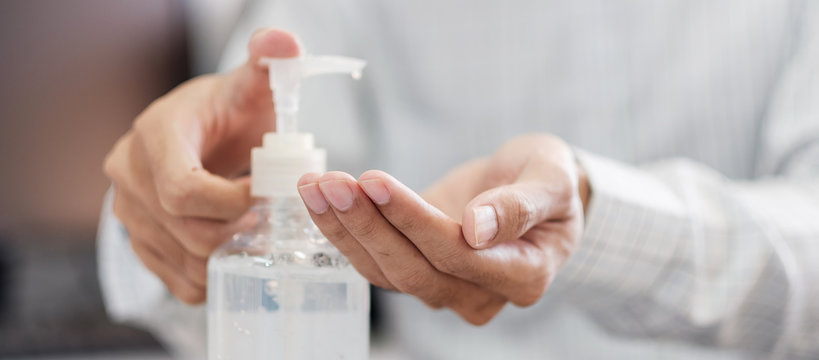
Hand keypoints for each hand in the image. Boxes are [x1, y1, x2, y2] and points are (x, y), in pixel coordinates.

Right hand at [103, 28, 299, 303]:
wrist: (204, 134)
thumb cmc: (231, 111)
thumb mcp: (252, 85)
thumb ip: (268, 62)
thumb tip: (282, 44)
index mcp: (155, 134)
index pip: (183, 190)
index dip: (231, 202)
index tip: (265, 193)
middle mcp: (129, 174)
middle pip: (186, 230)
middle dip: (236, 230)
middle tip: (267, 217)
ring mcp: (128, 211)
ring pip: (182, 258)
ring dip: (227, 255)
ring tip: (254, 231)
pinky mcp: (139, 240)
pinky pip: (173, 279)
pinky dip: (208, 277)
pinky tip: (231, 254)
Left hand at [297, 134, 588, 323]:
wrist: (534, 189)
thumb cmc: (549, 179)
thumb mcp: (551, 178)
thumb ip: (522, 205)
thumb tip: (477, 228)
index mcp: (524, 274)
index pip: (458, 254)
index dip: (413, 220)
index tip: (375, 181)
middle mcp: (482, 294)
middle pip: (413, 270)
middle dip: (367, 226)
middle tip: (332, 183)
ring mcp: (447, 289)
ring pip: (386, 271)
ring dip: (345, 229)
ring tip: (314, 186)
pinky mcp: (418, 271)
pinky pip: (376, 262)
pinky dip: (344, 232)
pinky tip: (320, 199)